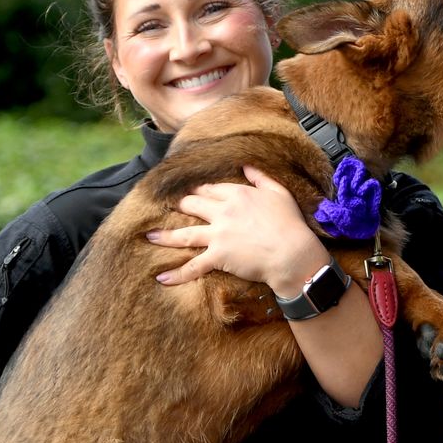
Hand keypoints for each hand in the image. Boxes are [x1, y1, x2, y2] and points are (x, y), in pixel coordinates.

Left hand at [150, 165, 327, 293]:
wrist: (292, 253)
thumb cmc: (291, 223)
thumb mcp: (279, 193)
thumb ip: (261, 177)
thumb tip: (247, 165)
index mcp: (238, 195)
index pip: (211, 189)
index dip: (199, 189)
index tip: (191, 191)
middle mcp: (223, 212)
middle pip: (193, 205)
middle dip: (179, 205)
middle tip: (168, 207)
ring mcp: (218, 234)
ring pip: (185, 234)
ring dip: (165, 236)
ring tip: (150, 237)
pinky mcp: (218, 256)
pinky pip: (193, 266)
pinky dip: (177, 273)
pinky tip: (161, 277)